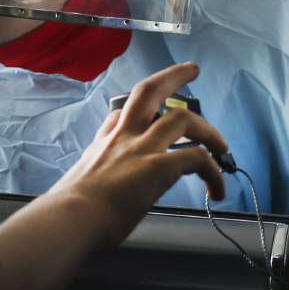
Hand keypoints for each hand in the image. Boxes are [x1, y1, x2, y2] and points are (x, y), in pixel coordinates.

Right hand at [48, 63, 227, 248]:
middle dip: (173, 76)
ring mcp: (141, 149)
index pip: (119, 116)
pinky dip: (214, 173)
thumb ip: (87, 186)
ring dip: (208, 131)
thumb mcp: (74, 187)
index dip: (137, 113)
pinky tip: (217, 190)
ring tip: (221, 147)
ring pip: (182, 118)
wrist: (70, 219)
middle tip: (191, 70)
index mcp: (101, 146)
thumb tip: (89, 203)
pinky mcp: (158, 166)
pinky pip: (198, 159)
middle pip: (148, 91)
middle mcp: (122, 139)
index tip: (146, 120)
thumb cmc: (67, 213)